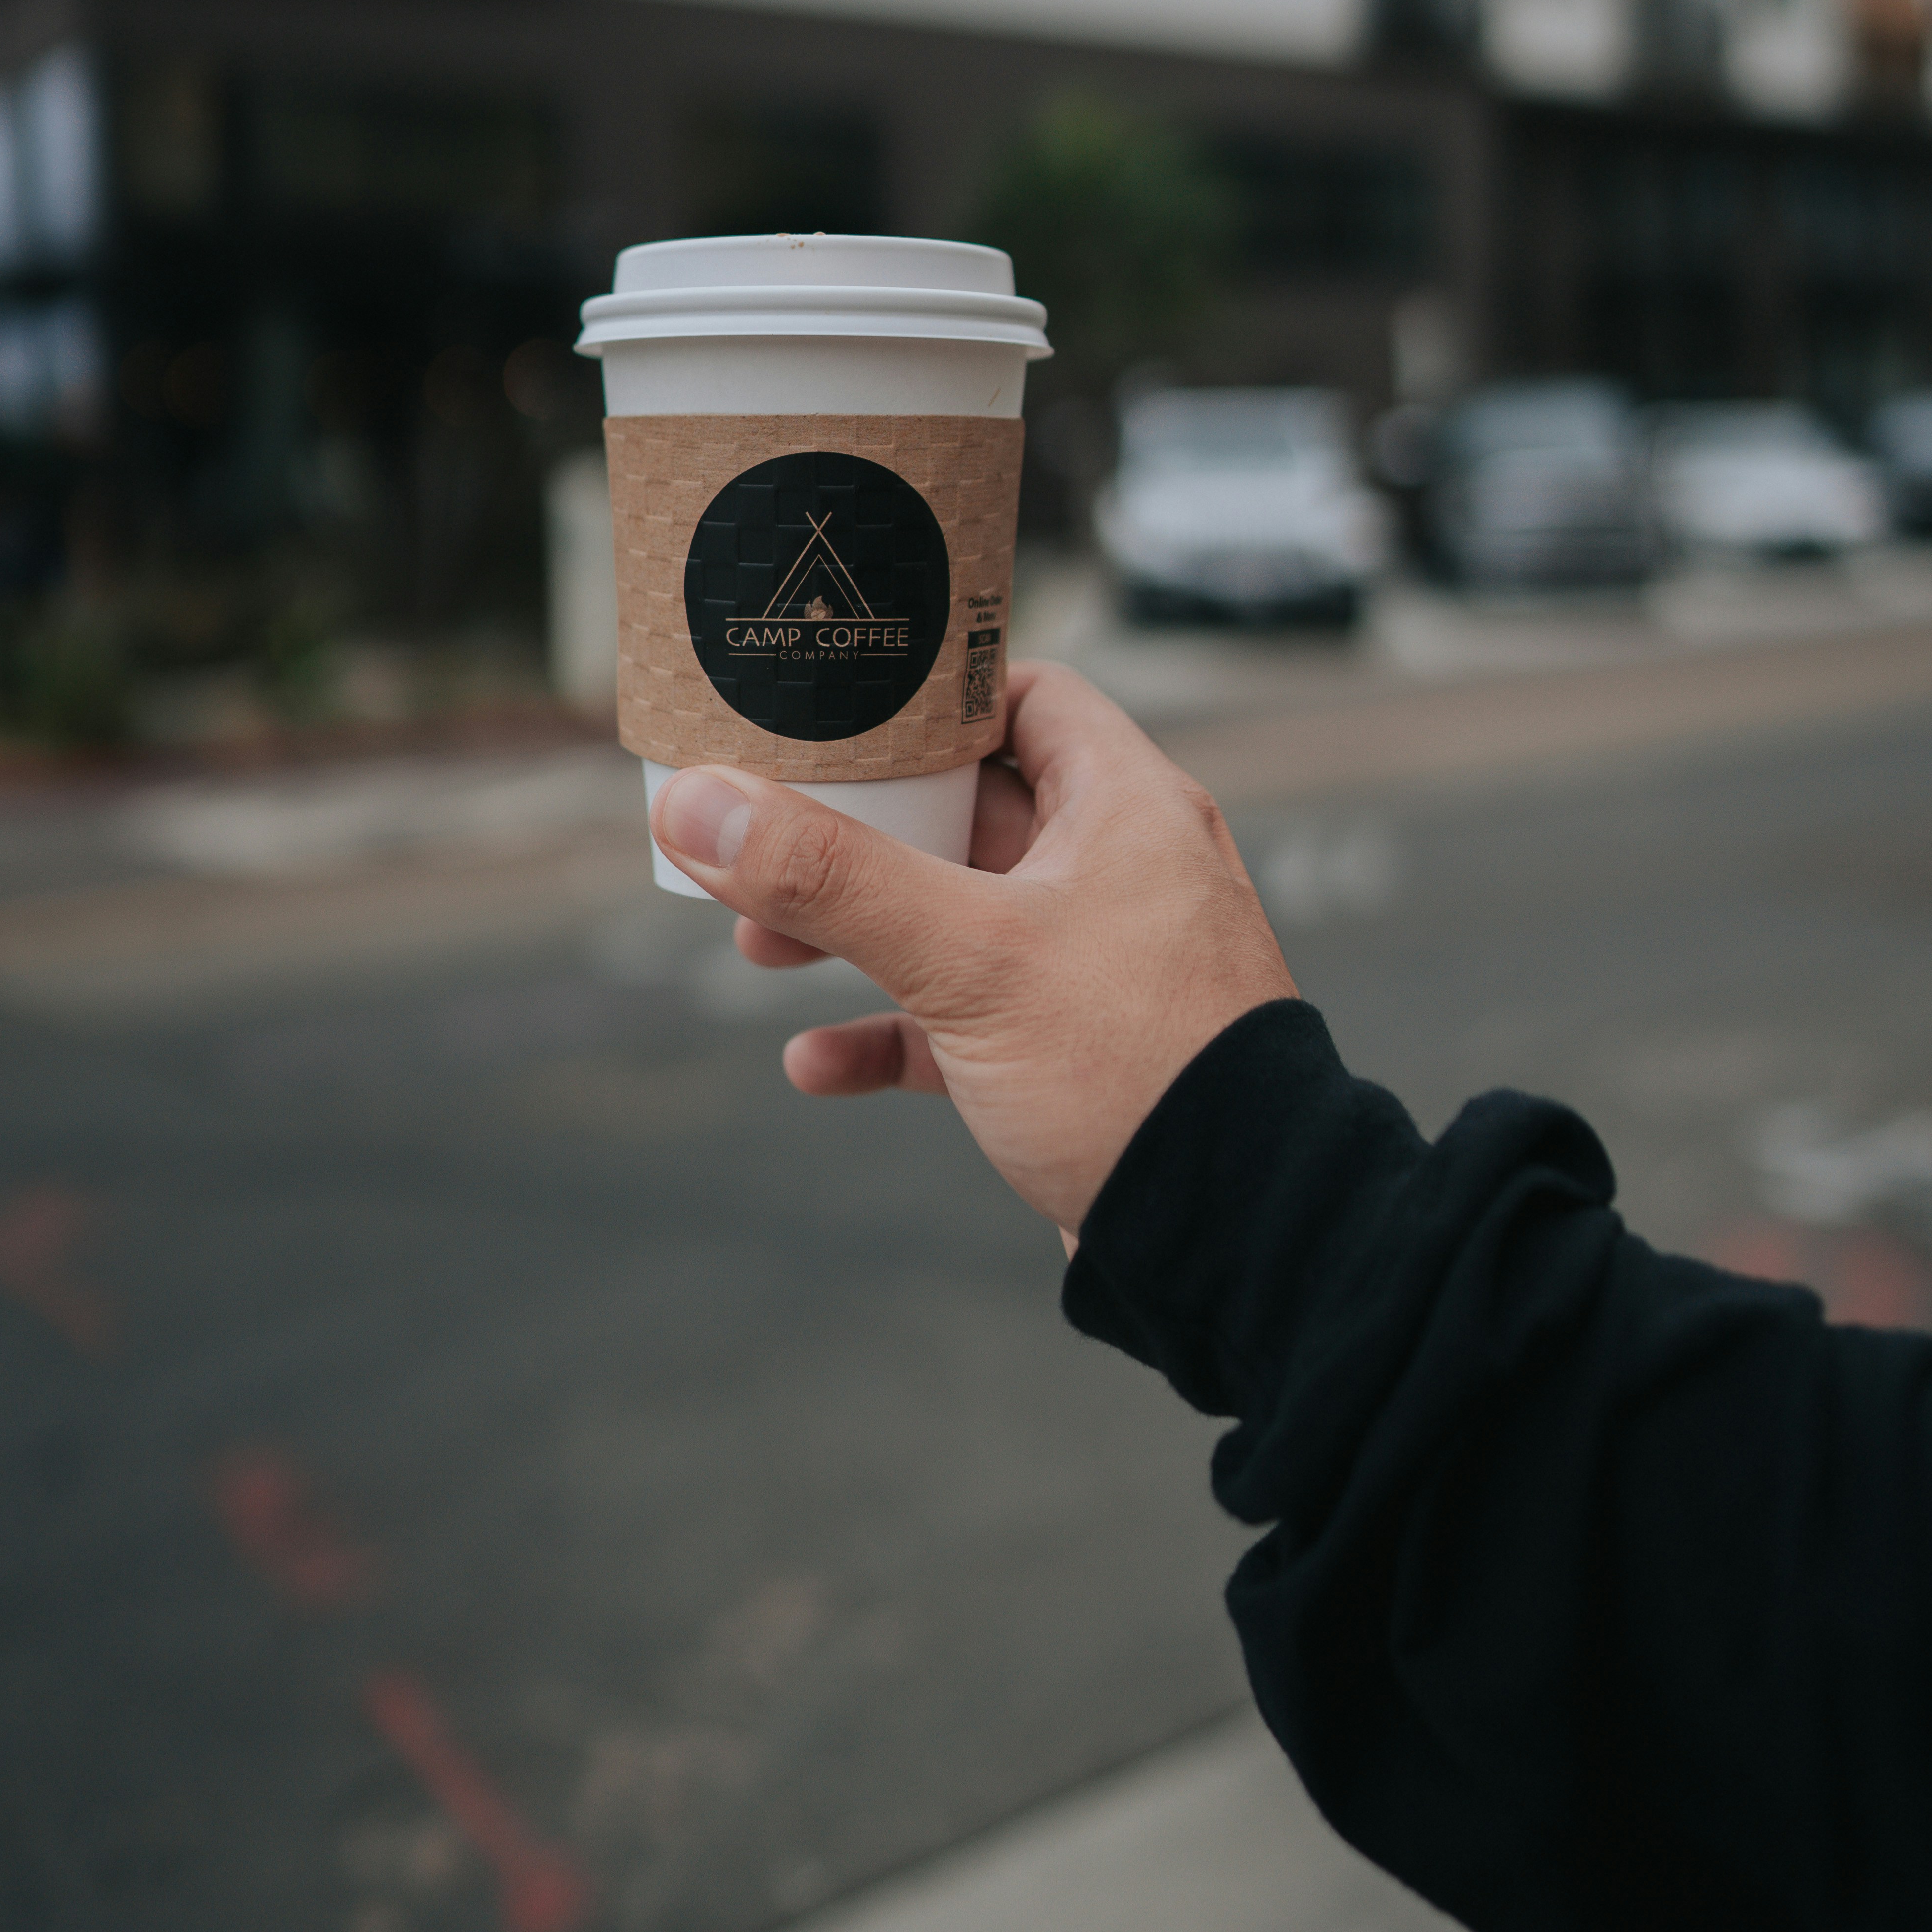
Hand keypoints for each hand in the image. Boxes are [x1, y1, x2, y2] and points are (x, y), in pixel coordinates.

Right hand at [649, 661, 1295, 1232]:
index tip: (831, 706)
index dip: (927, 693)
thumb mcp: (969, 957)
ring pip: (955, 917)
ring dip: (856, 930)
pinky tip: (816, 1062)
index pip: (1023, 696)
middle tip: (760, 839)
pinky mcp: (1077, 1053)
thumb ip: (832, 877)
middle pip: (967, 808)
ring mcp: (1100, 964)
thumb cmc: (1135, 1068)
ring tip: (758, 947)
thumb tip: (695, 804)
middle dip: (856, 830)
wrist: (1236, 1238)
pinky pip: (965, 1020)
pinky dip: (892, 1032)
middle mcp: (1119, 871)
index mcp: (1125, 807)